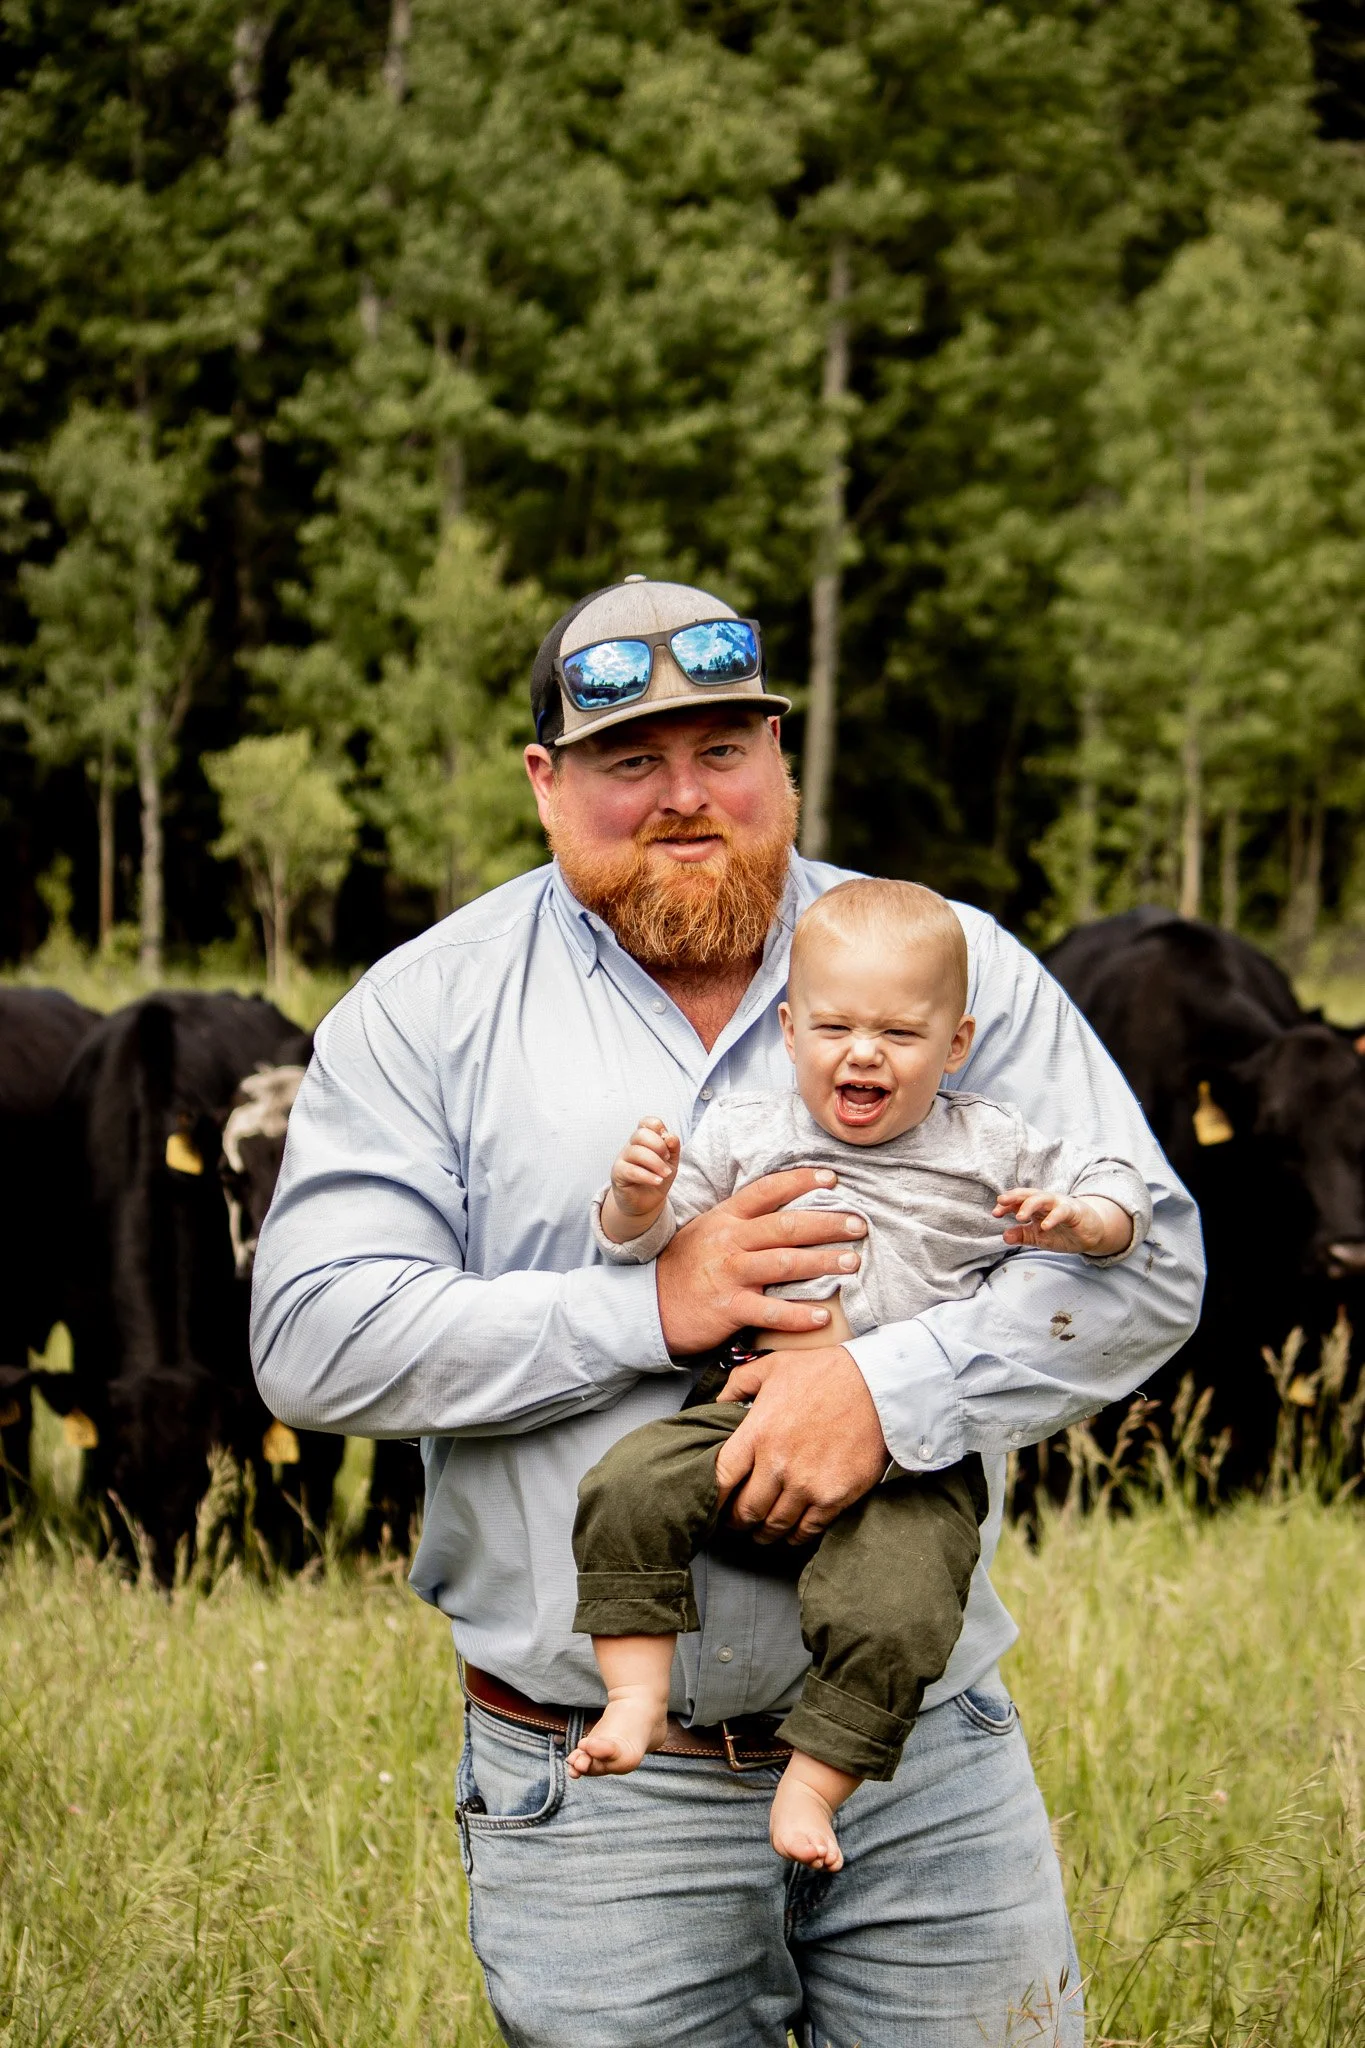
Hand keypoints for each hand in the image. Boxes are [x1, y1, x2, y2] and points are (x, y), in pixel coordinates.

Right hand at [608, 1118, 680, 1220]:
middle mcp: (631, 1146)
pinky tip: (657, 1181)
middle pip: (641, 1134)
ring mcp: (622, 1159)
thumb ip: (672, 1148)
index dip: (657, 1127)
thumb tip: (671, 1137)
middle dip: (658, 1145)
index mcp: (644, 1139)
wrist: (646, 1202)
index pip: (646, 1122)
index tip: (667, 1141)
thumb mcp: (671, 1163)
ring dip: (656, 1163)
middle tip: (667, 1159)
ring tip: (665, 1174)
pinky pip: (631, 1170)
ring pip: (636, 1152)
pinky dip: (647, 1176)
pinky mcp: (618, 1174)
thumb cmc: (657, 1178)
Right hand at [654, 1169, 866, 1354]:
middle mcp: (729, 1241)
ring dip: (822, 1262)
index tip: (833, 1179)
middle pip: (785, 1226)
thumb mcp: (707, 1229)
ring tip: (852, 1263)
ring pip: (783, 1263)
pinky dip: (798, 1315)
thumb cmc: (687, 1266)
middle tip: (859, 1225)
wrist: (651, 1304)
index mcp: (726, 1218)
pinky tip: (823, 1316)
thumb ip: (741, 1218)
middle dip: (827, 1224)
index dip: (801, 1181)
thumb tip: (783, 1204)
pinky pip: (769, 1312)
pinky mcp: (728, 1308)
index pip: (767, 1191)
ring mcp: (729, 1274)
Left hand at [712, 1347, 887, 1543]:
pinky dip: (796, 1536)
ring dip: (765, 1533)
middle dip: (737, 1520)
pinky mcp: (834, 1497)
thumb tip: (719, 1402)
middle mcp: (778, 1464)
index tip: (712, 1502)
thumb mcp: (774, 1366)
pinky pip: (808, 1529)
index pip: (721, 1478)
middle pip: (746, 1509)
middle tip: (735, 1522)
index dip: (713, 1496)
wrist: (878, 1386)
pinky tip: (792, 1533)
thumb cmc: (826, 1373)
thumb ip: (739, 1383)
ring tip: (761, 1532)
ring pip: (775, 1525)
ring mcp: (807, 1484)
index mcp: (758, 1433)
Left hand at [994, 1187, 1131, 1256]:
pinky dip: (1053, 1218)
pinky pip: (1062, 1212)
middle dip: (1014, 1197)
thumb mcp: (1038, 1237)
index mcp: (1035, 1207)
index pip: (1017, 1202)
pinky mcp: (1073, 1211)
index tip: (995, 1213)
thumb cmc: (1062, 1232)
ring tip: (1019, 1217)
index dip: (1005, 1206)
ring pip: (1043, 1198)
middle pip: (1028, 1194)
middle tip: (1001, 1203)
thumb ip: (1022, 1236)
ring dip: (1030, 1206)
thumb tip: (1004, 1236)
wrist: (1089, 1234)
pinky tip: (1044, 1227)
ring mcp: (1059, 1204)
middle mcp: (1045, 1202)